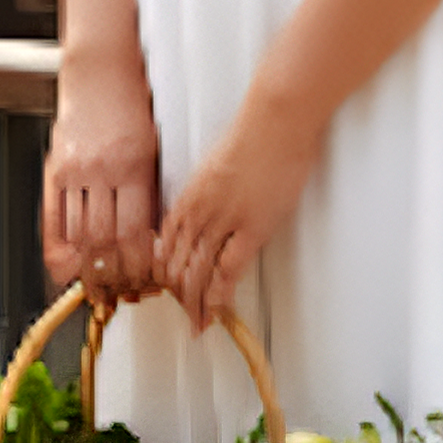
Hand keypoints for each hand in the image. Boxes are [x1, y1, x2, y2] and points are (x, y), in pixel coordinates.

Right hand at [42, 58, 161, 302]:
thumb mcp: (152, 148)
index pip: (134, 231)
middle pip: (104, 240)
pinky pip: (53, 218)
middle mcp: (101, 169)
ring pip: (77, 234)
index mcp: (133, 165)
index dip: (139, 264)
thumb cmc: (131, 106)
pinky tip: (65, 266)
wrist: (99, 72)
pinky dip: (58, 249)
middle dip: (114, 274)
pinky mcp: (54, 169)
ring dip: (87, 266)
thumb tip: (153, 239)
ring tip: (98, 285)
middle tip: (122, 292)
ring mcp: (73, 170)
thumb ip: (149, 192)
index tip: (146, 281)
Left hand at [156, 91, 319, 331]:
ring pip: (197, 271)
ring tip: (198, 323)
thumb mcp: (219, 164)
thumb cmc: (255, 134)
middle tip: (185, 314)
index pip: (166, 243)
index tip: (171, 287)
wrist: (275, 120)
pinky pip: (228, 269)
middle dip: (179, 294)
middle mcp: (198, 212)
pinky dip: (220, 292)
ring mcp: (222, 221)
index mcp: (189, 195)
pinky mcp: (251, 227)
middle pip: (177, 263)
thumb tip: (215, 207)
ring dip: (196, 302)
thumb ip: (211, 191)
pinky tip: (217, 308)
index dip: (166, 271)